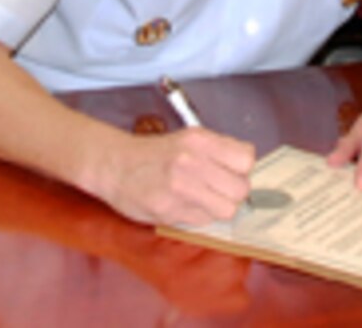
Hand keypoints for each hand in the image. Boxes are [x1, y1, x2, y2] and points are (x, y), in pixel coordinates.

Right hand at [90, 126, 255, 226]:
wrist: (114, 164)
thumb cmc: (154, 153)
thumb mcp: (187, 139)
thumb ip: (217, 151)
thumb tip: (246, 169)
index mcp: (199, 139)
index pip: (246, 159)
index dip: (241, 169)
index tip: (231, 172)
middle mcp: (191, 161)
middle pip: (241, 189)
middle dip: (232, 192)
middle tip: (216, 189)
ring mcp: (179, 188)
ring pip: (227, 210)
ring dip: (218, 208)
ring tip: (202, 200)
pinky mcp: (169, 211)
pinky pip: (203, 221)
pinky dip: (198, 216)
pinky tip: (183, 205)